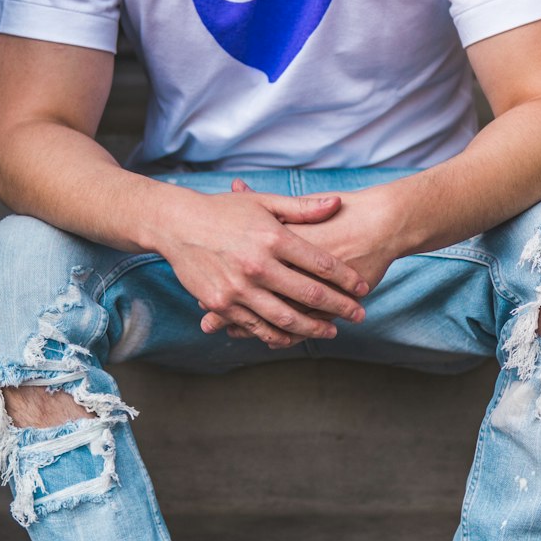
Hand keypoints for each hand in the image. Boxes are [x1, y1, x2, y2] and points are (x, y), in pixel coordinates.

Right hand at [158, 181, 369, 348]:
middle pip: (309, 294)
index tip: (362, 288)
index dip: (346, 279)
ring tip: (332, 331)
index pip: (321, 264)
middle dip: (339, 307)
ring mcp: (238, 287)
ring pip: (285, 318)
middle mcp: (258, 265)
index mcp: (273, 237)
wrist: (178, 224)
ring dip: (313, 328)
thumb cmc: (224, 210)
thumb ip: (302, 208)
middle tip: (359, 315)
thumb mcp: (265, 202)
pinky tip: (294, 337)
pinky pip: (256, 326)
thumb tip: (336, 203)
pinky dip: (278, 335)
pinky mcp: (221, 303)